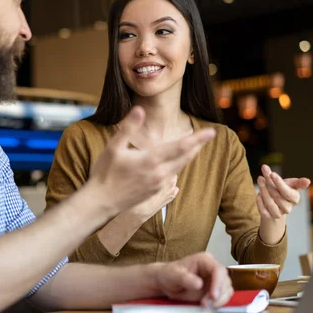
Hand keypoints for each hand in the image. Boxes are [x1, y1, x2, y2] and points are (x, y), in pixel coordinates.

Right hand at [90, 106, 214, 216]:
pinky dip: (178, 166)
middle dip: (198, 145)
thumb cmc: (104, 173)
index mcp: (151, 160)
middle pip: (185, 158)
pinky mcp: (154, 192)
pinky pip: (171, 176)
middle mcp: (159, 174)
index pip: (181, 147)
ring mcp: (158, 184)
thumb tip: (140, 109)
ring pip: (179, 167)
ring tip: (196, 146)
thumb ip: (128, 128)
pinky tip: (177, 162)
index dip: (198, 139)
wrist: (101, 202)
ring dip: (189, 156)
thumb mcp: (113, 147)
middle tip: (209, 135)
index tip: (211, 132)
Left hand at [154, 252, 233, 307]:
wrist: (166, 283)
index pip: (218, 269)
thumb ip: (185, 279)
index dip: (219, 283)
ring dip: (220, 300)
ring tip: (205, 306)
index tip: (213, 295)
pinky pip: (223, 296)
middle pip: (225, 280)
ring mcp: (214, 279)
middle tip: (206, 304)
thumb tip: (199, 284)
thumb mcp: (174, 275)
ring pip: (227, 289)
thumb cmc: (169, 275)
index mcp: (204, 260)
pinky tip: (208, 306)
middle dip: (219, 294)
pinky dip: (219, 303)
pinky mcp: (214, 289)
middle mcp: (212, 268)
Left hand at [256, 164, 310, 221]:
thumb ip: (297, 182)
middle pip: (276, 196)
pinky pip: (263, 211)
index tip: (271, 174)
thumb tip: (308, 181)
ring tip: (260, 181)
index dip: (279, 183)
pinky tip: (258, 194)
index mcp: (294, 198)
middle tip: (261, 177)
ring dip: (263, 191)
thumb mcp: (290, 184)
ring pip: (269, 203)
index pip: (287, 192)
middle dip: (268, 185)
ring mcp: (278, 213)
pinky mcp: (269, 217)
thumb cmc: (284, 189)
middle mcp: (288, 208)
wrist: (276, 201)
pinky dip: (259, 202)